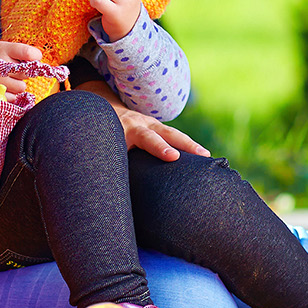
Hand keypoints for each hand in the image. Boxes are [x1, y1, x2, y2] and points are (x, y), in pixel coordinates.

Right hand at [0, 41, 43, 99]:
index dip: (35, 56)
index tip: (35, 58)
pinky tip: (1, 88)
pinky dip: (11, 94)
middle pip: (27, 72)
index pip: (29, 53)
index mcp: (2, 50)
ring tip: (3, 79)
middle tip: (8, 69)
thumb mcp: (2, 47)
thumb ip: (21, 52)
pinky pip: (14, 97)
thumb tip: (40, 60)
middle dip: (21, 72)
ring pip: (22, 86)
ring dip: (16, 84)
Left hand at [76, 79, 208, 160]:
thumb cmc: (100, 138)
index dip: (160, 148)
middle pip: (166, 133)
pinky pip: (172, 135)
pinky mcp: (155, 126)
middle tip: (203, 155)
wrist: (100, 111)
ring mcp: (150, 123)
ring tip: (207, 157)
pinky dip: (186, 144)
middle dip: (185, 144)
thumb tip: (111, 196)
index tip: (173, 157)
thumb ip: (106, 165)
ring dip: (191, 144)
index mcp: (127, 130)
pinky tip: (201, 157)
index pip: (146, 139)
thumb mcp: (101, 148)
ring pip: (173, 133)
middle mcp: (140, 123)